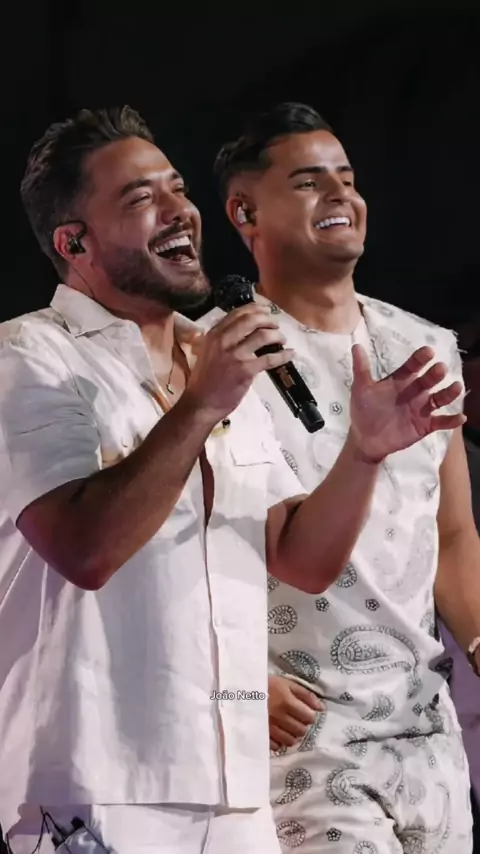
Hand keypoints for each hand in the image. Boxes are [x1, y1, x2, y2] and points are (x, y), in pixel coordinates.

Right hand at [185, 305, 292, 421]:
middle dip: (268, 320)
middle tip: (276, 325)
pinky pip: (270, 358)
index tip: (266, 311)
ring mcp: (235, 355)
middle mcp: (223, 341)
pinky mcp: (246, 370)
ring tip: (282, 339)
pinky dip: (283, 355)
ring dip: (277, 335)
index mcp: (213, 335)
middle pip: (252, 320)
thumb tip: (243, 331)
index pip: (237, 313)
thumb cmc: (203, 380)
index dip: (255, 309)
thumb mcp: (207, 352)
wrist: (200, 403)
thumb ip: (222, 340)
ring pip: (263, 336)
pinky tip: (290, 354)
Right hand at [268, 674, 323, 749]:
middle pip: (301, 730)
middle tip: (296, 720)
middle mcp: (279, 717)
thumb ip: (305, 694)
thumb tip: (321, 708)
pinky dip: (280, 742)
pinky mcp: (261, 734)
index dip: (309, 715)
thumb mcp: (286, 683)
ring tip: (288, 728)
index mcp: (287, 702)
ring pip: (290, 740)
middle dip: (302, 726)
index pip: (308, 717)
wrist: (243, 689)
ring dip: (293, 735)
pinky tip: (278, 734)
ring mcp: (269, 728)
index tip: (305, 713)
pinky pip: (276, 746)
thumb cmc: (267, 684)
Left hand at [349, 344, 464, 462]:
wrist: (365, 438)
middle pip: (428, 380)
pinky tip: (461, 417)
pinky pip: (441, 422)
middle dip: (435, 374)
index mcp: (401, 380)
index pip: (413, 366)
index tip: (428, 351)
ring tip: (456, 387)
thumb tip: (356, 346)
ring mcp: (421, 408)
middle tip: (440, 368)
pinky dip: (451, 420)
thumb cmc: (364, 410)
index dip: (420, 359)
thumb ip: (361, 369)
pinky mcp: (425, 425)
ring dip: (448, 393)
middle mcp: (414, 391)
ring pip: (439, 398)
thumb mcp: (361, 389)